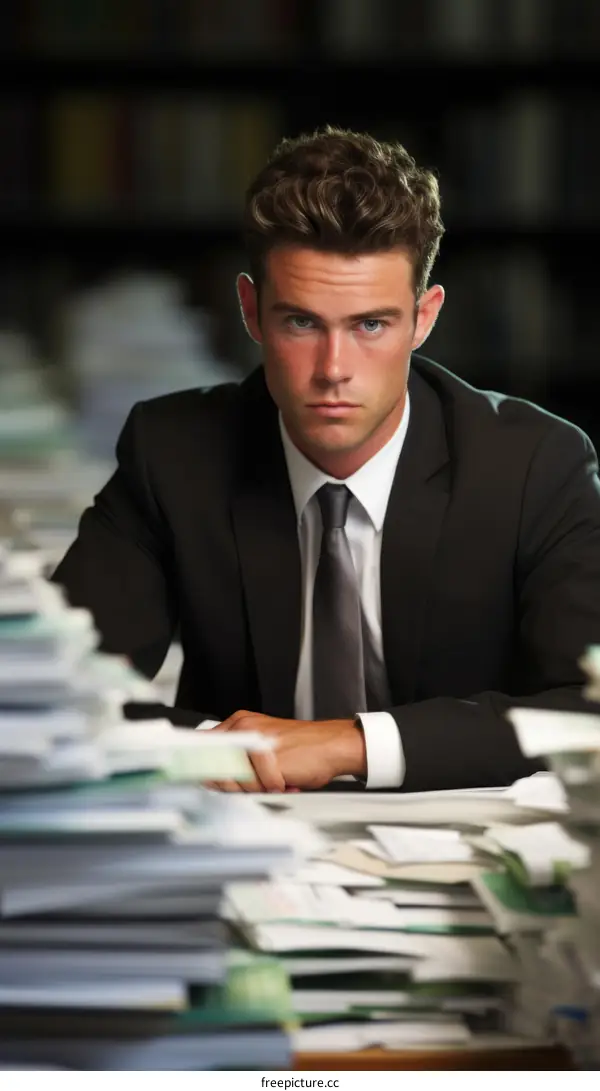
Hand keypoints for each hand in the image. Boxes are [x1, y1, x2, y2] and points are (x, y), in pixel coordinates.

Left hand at [203, 710, 365, 792]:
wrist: (334, 745)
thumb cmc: (302, 750)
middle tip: (255, 785)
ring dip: (256, 790)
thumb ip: (236, 757)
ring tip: (273, 782)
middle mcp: (244, 728)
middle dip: (233, 786)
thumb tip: (209, 778)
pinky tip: (285, 782)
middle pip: (216, 769)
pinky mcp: (270, 756)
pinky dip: (273, 790)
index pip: (204, 747)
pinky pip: (259, 786)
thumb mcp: (262, 747)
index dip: (203, 769)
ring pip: (236, 781)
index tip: (204, 782)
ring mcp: (256, 740)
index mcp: (239, 723)